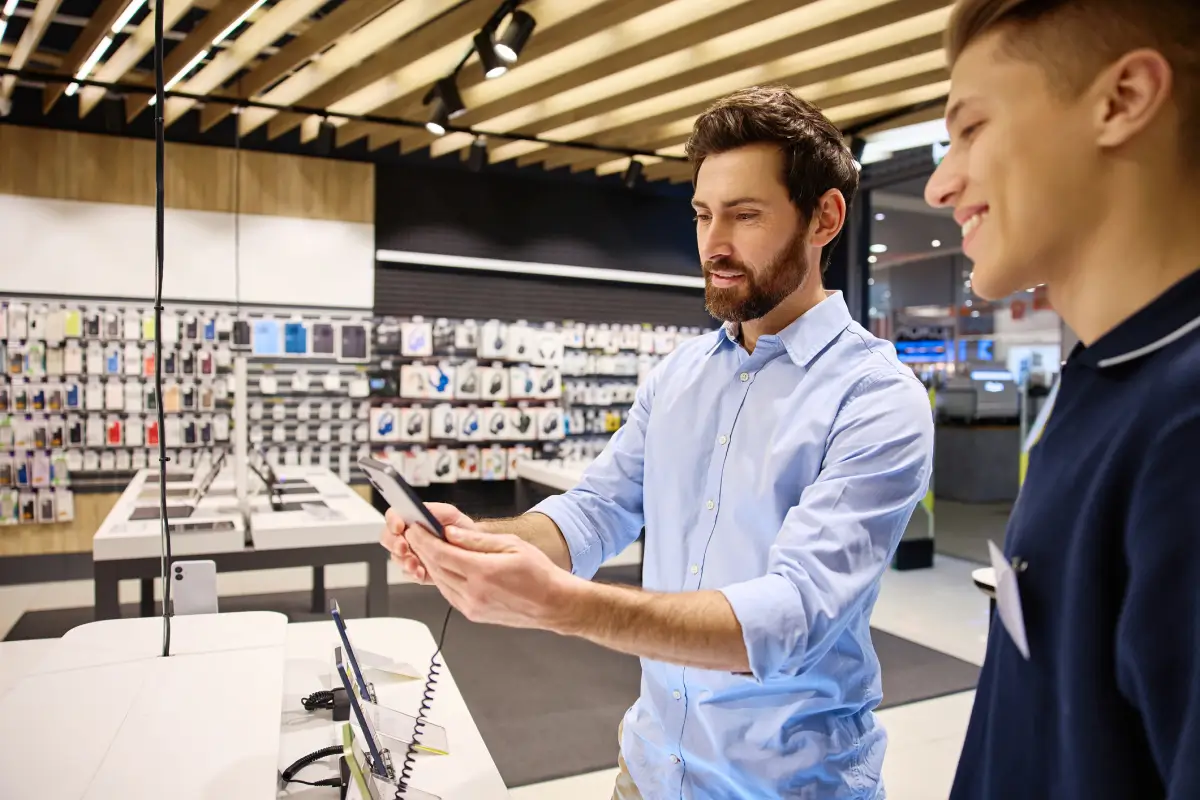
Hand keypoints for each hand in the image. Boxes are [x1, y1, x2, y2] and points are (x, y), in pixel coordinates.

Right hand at [381, 503, 472, 584]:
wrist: (473, 552)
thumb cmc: (461, 531)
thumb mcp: (452, 515)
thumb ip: (437, 511)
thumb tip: (422, 511)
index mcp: (413, 519)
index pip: (394, 516)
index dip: (393, 521)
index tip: (399, 527)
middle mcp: (408, 536)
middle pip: (388, 538)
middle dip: (394, 544)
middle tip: (404, 548)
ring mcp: (410, 553)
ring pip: (396, 557)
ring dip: (404, 561)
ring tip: (415, 564)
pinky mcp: (416, 569)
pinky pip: (408, 573)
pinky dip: (413, 574)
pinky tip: (421, 573)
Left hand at [407, 524, 580, 631]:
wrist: (553, 604)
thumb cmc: (539, 574)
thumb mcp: (512, 545)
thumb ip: (477, 540)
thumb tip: (450, 533)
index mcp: (483, 573)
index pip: (441, 553)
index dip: (423, 539)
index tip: (415, 528)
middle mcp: (474, 593)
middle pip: (436, 568)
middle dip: (422, 549)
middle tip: (415, 534)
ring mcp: (472, 607)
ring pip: (439, 582)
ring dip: (429, 564)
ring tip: (426, 547)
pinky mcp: (473, 614)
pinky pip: (448, 593)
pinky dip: (442, 578)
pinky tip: (443, 566)